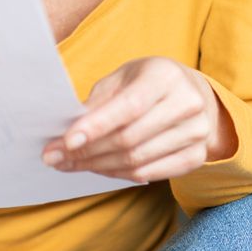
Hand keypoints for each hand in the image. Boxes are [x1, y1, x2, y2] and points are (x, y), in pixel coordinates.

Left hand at [42, 56, 231, 182]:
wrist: (193, 95)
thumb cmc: (149, 83)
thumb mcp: (123, 78)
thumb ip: (98, 102)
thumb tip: (67, 133)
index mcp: (166, 76)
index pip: (129, 107)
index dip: (96, 126)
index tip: (65, 141)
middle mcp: (188, 103)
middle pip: (129, 139)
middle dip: (86, 152)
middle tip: (54, 158)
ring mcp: (197, 132)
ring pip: (136, 161)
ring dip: (97, 166)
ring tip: (70, 164)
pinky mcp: (197, 156)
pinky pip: (149, 174)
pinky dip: (118, 174)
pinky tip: (98, 168)